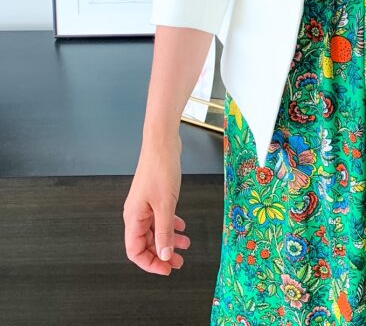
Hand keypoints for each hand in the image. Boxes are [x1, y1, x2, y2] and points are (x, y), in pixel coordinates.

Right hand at [123, 133, 190, 274]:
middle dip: (162, 254)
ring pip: (155, 230)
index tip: (166, 269)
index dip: (150, 263)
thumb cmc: (160, 169)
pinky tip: (182, 225)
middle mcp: (136, 213)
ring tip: (186, 245)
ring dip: (169, 239)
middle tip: (178, 262)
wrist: (162, 142)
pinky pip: (160, 217)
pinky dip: (171, 224)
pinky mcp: (154, 196)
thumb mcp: (165, 205)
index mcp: (133, 217)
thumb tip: (164, 255)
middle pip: (146, 243)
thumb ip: (164, 231)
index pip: (135, 251)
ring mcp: (145, 204)